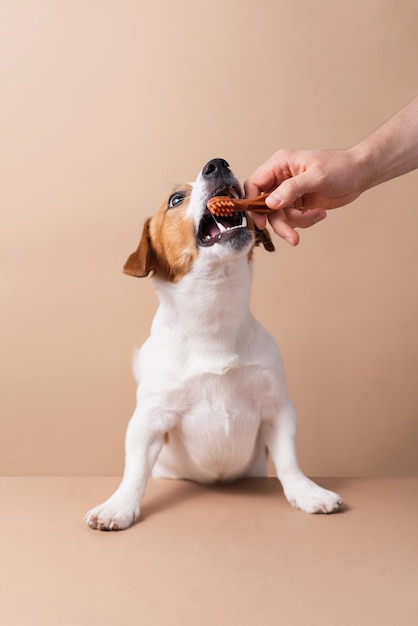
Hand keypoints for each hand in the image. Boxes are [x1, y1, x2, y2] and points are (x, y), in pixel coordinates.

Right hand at [245, 148, 362, 244]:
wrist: (359, 174)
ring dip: (296, 222)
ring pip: (279, 216)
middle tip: (292, 237)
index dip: (252, 203)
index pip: (254, 184)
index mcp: (280, 165)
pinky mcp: (298, 203)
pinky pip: (292, 219)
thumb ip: (292, 188)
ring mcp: (289, 193)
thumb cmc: (340, 167)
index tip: (261, 222)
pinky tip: (319, 213)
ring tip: (316, 216)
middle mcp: (280, 179)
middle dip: (280, 223)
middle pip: (265, 207)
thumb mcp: (316, 176)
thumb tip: (271, 203)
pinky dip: (304, 221)